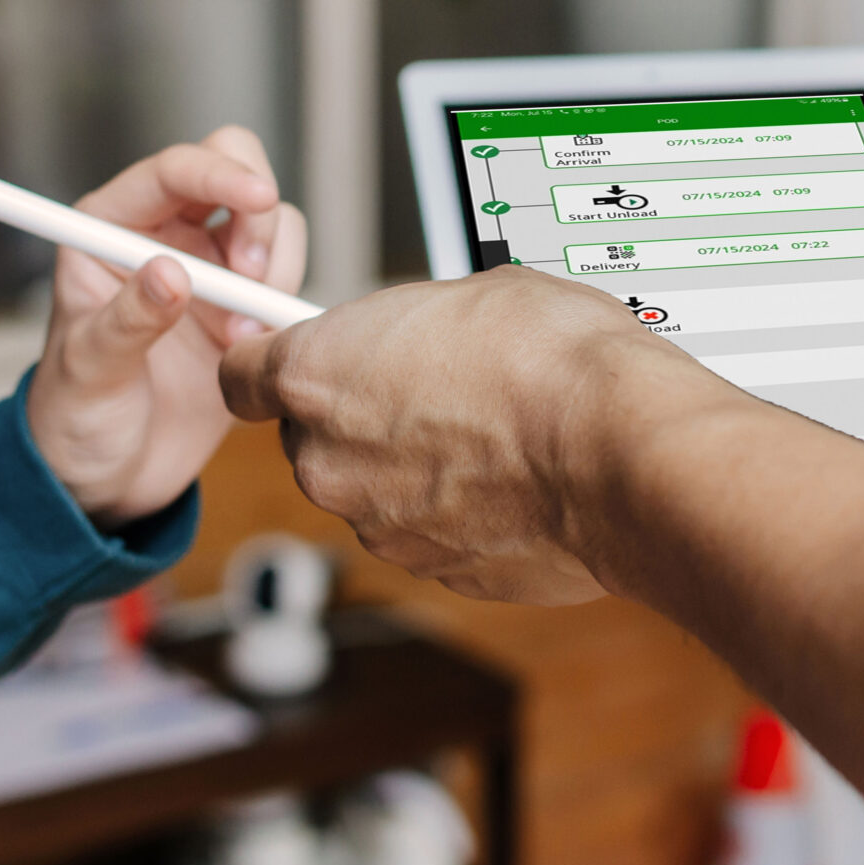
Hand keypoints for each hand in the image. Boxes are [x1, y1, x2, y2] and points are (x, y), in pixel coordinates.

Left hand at [28, 127, 307, 527]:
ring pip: (274, 225)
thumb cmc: (75, 419)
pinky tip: (254, 349)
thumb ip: (126, 320)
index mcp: (110, 228)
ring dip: (274, 273)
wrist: (110, 477)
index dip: (219, 173)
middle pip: (236, 170)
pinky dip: (286, 306)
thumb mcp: (89, 371)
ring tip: (240, 339)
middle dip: (258, 215)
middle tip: (252, 277)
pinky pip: (288, 278)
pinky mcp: (247, 306)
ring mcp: (213, 268)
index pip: (172, 171)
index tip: (259, 198)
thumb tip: (169, 272)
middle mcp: (166, 235)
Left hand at [219, 267, 744, 604]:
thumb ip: (416, 325)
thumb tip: (427, 337)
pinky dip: (461, 512)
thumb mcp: (475, 292)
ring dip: (414, 467)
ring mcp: (380, 527)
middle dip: (361, 416)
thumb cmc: (555, 361)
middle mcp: (329, 461)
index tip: (311, 356)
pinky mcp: (435, 572)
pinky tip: (517, 478)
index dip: (278, 361)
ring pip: (372, 491)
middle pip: (312, 437)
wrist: (622, 453)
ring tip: (493, 432)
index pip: (241, 374)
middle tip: (435, 385)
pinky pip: (429, 533)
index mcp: (317, 375)